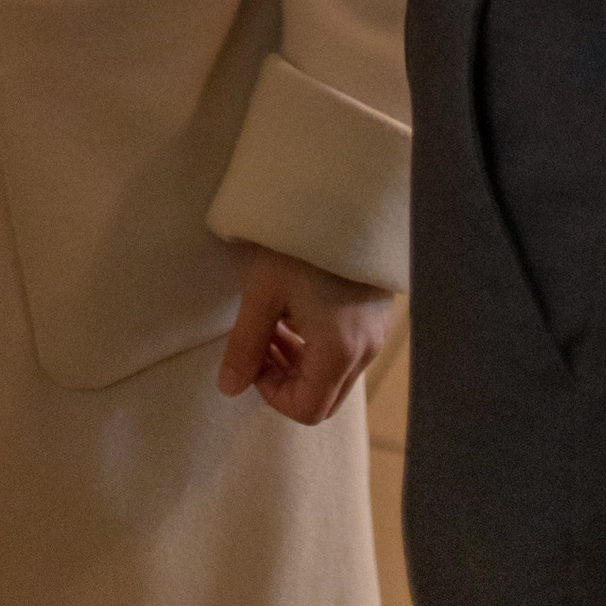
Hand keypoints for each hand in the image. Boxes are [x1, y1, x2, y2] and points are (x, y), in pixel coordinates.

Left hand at [218, 247, 400, 424]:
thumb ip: (245, 344)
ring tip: (275, 323)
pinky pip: (348, 353)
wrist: (345, 195)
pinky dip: (319, 347)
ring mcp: (376, 335)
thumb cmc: (300, 242)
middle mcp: (365, 352)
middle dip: (286, 381)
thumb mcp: (263, 291)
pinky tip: (299, 310)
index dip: (271, 394)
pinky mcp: (377, 317)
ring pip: (335, 377)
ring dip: (301, 363)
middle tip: (261, 343)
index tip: (252, 357)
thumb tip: (228, 388)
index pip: (306, 410)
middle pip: (324, 399)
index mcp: (339, 351)